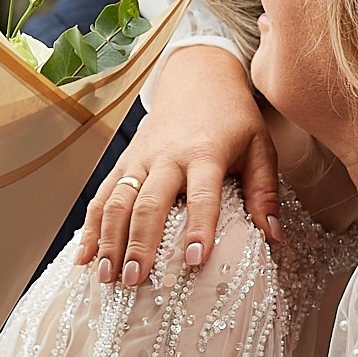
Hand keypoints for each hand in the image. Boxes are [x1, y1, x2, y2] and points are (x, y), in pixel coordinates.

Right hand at [79, 45, 278, 287]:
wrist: (198, 75)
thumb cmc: (234, 117)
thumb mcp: (260, 146)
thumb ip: (265, 192)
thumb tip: (273, 237)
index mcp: (205, 152)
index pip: (202, 194)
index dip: (199, 226)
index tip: (194, 260)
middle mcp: (167, 155)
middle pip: (149, 203)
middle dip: (140, 243)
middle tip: (136, 280)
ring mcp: (140, 158)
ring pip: (117, 201)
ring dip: (109, 241)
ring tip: (106, 277)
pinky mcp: (124, 160)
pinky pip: (102, 195)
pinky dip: (91, 226)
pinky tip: (84, 256)